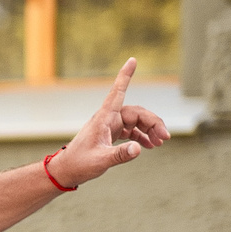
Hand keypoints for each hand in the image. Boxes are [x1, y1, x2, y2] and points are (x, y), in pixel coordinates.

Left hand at [50, 58, 167, 188]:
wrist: (65, 172)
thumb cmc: (79, 164)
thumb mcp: (100, 160)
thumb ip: (120, 155)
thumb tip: (138, 148)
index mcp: (104, 118)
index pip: (117, 92)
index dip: (125, 76)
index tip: (132, 60)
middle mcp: (108, 119)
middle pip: (137, 113)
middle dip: (153, 123)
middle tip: (165, 138)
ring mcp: (110, 126)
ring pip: (136, 121)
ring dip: (150, 130)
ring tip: (160, 142)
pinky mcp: (111, 134)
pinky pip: (131, 130)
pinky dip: (141, 136)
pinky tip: (150, 145)